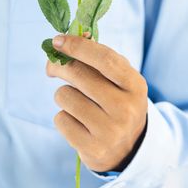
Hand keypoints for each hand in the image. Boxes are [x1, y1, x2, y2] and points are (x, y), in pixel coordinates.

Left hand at [46, 34, 147, 171]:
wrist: (129, 148)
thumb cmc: (118, 103)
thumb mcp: (119, 80)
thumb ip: (98, 58)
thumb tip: (66, 40)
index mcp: (135, 86)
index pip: (105, 59)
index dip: (78, 46)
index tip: (58, 40)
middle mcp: (125, 108)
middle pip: (79, 75)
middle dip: (59, 66)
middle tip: (52, 67)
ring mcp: (110, 131)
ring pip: (65, 96)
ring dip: (64, 95)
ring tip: (77, 103)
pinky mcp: (92, 148)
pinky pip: (60, 119)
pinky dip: (64, 116)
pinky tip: (78, 122)